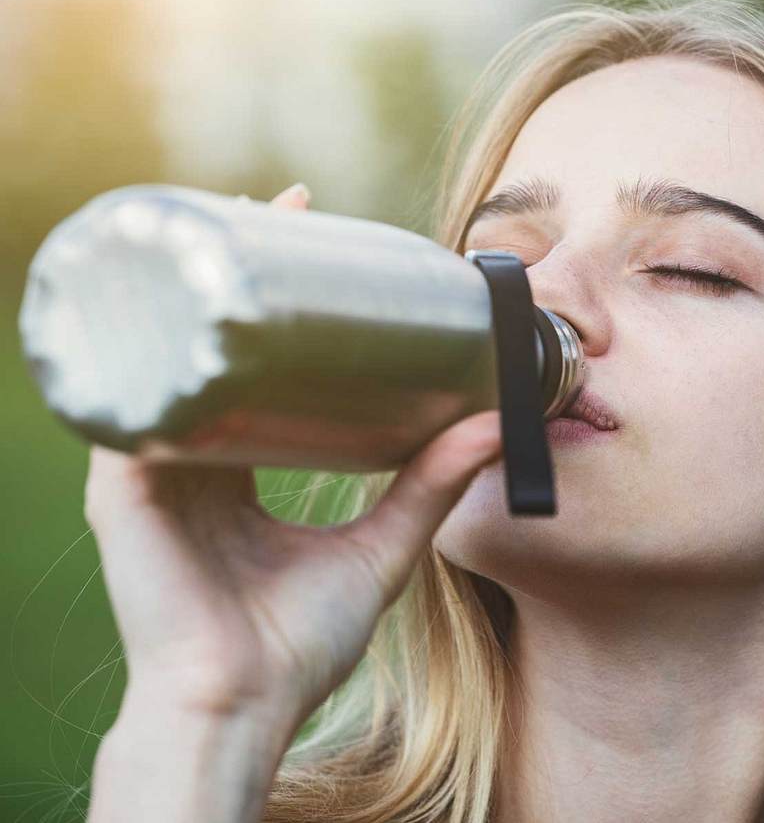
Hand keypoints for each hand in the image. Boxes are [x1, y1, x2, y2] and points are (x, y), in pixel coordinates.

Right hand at [84, 182, 502, 742]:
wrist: (239, 711)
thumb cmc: (299, 644)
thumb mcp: (379, 546)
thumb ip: (431, 484)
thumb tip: (492, 420)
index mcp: (232, 476)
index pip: (250, 370)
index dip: (278, 311)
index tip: (315, 245)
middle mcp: (185, 458)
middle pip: (206, 341)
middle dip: (235, 270)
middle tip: (281, 202)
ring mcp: (147, 464)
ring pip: (163, 348)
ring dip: (191, 281)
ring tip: (236, 217)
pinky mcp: (120, 482)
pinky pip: (122, 394)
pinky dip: (143, 337)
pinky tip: (168, 280)